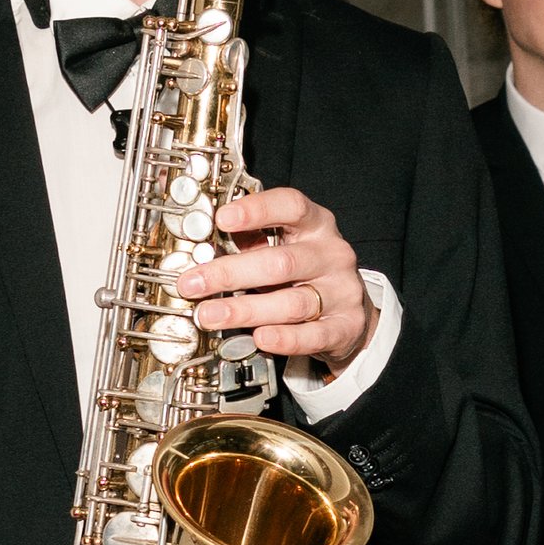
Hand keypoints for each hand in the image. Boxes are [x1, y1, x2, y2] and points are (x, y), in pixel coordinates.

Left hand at [177, 185, 374, 375]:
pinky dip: (284, 338)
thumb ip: (252, 244)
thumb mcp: (286, 248)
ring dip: (245, 310)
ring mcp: (341, 291)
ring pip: (292, 302)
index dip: (257, 210)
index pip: (291, 206)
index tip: (223, 218)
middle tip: (193, 283)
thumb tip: (205, 249)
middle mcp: (332, 254)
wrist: (350, 314)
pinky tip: (259, 337)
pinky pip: (312, 336)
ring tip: (210, 315)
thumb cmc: (308, 275)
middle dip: (230, 273)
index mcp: (316, 225)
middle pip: (281, 262)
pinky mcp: (345, 327)